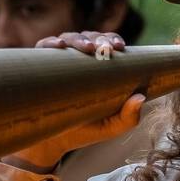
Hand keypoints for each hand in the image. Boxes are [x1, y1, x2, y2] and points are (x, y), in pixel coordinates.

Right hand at [3, 32, 142, 171]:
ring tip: (87, 48)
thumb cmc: (85, 131)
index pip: (107, 45)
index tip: (119, 47)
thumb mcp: (110, 127)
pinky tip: (59, 46)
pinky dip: (51, 43)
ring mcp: (58, 61)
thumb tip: (141, 97)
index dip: (112, 40)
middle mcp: (78, 60)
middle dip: (99, 38)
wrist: (53, 142)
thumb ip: (129, 117)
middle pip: (90, 38)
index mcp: (98, 68)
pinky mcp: (38, 66)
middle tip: (105, 47)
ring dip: (79, 39)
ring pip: (69, 38)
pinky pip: (44, 48)